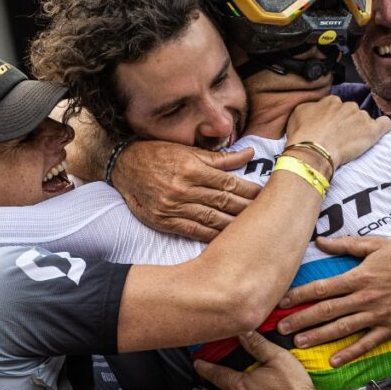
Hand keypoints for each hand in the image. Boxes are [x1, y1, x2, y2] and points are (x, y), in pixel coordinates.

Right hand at [113, 142, 261, 241]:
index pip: (230, 183)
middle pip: (224, 202)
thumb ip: (220, 157)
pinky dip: (212, 235)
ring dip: (234, 225)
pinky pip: (194, 231)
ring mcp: (173, 206)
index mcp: (192, 167)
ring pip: (212, 219)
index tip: (267, 196)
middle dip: (247, 209)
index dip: (250, 190)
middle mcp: (183, 188)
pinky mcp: (164, 221)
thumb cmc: (158, 154)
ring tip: (253, 230)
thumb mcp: (188, 150)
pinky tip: (228, 239)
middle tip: (267, 215)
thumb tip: (249, 153)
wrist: (123, 165)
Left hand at [278, 237, 390, 365]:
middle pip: (327, 311)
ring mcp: (378, 315)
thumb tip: (319, 241)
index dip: (300, 295)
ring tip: (298, 343)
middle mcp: (365, 298)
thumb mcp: (376, 244)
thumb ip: (346, 245)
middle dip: (302, 319)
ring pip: (342, 328)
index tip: (282, 302)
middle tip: (280, 328)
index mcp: (359, 277)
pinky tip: (334, 361)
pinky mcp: (390, 329)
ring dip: (319, 337)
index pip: (322, 288)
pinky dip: (350, 353)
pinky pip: (367, 343)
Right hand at [286, 96, 390, 168]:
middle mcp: (347, 105)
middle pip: (351, 113)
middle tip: (338, 139)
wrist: (313, 150)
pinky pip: (385, 124)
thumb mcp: (297, 114)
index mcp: (331, 101)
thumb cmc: (302, 135)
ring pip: (364, 120)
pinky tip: (377, 133)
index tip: (329, 130)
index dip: (333, 119)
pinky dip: (383, 127)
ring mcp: (361, 117)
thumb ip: (310, 107)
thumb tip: (315, 108)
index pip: (336, 107)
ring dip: (359, 129)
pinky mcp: (372, 131)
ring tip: (350, 144)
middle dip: (347, 124)